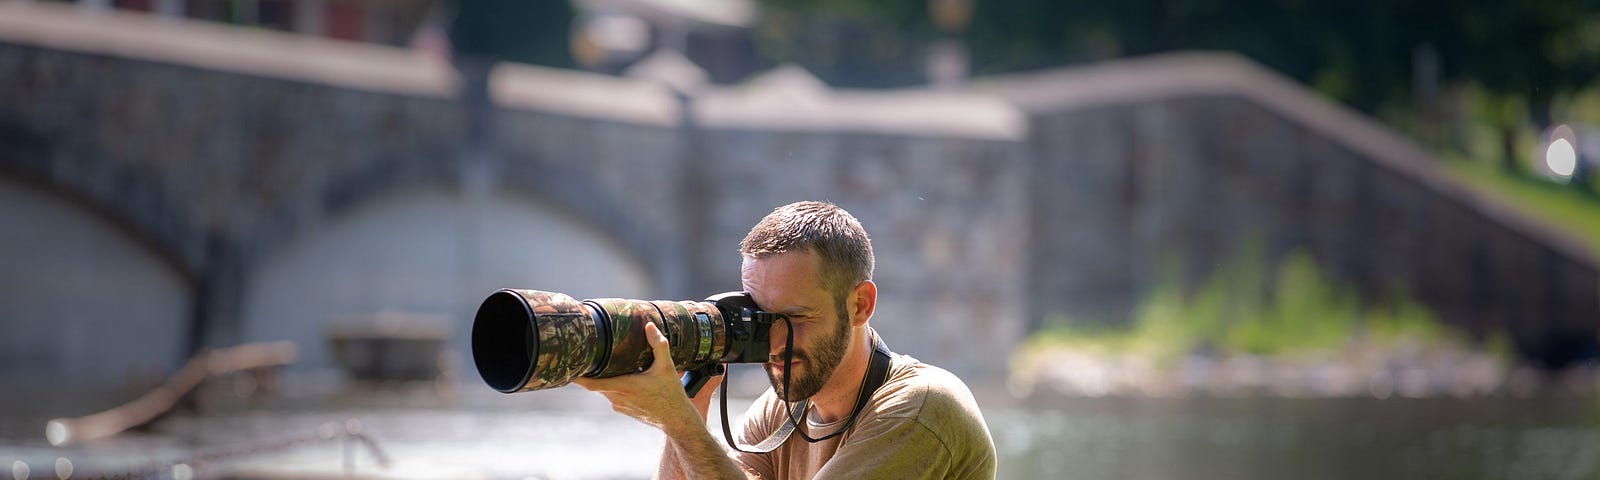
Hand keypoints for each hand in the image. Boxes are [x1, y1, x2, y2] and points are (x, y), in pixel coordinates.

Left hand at [573, 323, 700, 432]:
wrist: (676, 420)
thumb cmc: (671, 394)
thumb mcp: (667, 367)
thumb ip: (658, 345)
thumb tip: (649, 326)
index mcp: (625, 386)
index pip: (592, 383)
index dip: (577, 377)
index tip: (567, 367)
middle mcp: (618, 397)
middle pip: (595, 384)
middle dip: (589, 372)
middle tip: (582, 358)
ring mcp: (619, 405)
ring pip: (604, 389)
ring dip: (602, 378)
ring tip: (600, 364)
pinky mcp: (623, 409)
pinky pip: (612, 395)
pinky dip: (612, 386)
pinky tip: (621, 377)